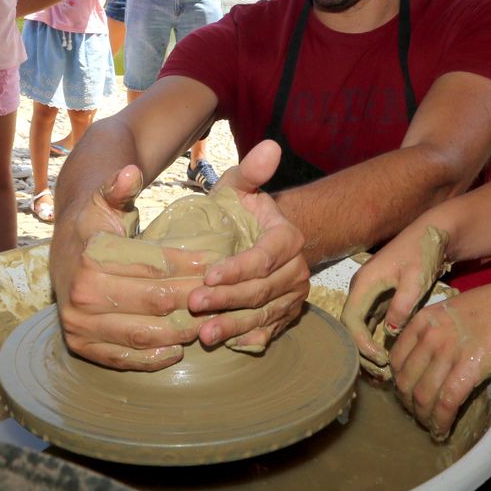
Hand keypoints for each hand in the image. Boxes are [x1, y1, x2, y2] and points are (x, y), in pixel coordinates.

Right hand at [53, 164, 215, 370]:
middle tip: (222, 296)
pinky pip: (122, 358)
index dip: (190, 264)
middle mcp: (81, 292)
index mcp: (91, 255)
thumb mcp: (105, 200)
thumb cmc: (95, 224)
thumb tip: (130, 171)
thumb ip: (119, 186)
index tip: (218, 263)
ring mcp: (78, 323)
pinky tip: (178, 349)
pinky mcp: (80, 345)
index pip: (154, 264)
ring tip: (208, 323)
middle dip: (193, 299)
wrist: (64, 252)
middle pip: (154, 300)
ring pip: (142, 334)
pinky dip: (153, 358)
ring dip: (180, 332)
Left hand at [187, 140, 309, 351]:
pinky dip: (248, 338)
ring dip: (233, 324)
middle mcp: (297, 270)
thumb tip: (270, 145)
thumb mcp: (241, 189)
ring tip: (203, 333)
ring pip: (263, 314)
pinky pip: (269, 331)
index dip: (237, 268)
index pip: (264, 257)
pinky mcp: (285, 317)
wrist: (258, 240)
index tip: (208, 274)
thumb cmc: (242, 213)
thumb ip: (251, 171)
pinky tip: (227, 345)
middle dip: (227, 299)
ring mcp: (292, 296)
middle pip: (261, 290)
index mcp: (288, 238)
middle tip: (193, 303)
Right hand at [342, 222, 451, 378]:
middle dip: (363, 351)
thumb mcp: (416, 278)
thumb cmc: (424, 252)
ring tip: (385, 371)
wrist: (434, 233)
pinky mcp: (381, 298)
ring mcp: (370, 294)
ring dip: (369, 349)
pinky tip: (389, 357)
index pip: (351, 320)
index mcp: (365, 283)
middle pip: (352, 327)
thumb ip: (402, 304)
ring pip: (360, 328)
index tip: (381, 358)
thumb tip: (390, 330)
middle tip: (383, 373)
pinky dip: (376, 341)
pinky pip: (371, 324)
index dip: (361, 343)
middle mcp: (362, 289)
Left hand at [387, 291, 490, 439]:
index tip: (408, 397)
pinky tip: (443, 430)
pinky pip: (446, 402)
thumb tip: (429, 360)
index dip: (398, 384)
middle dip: (409, 405)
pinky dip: (442, 421)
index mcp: (425, 318)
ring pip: (423, 395)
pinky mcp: (470, 366)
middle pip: (405, 380)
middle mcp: (431, 333)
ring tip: (432, 428)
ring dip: (425, 418)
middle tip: (419, 417)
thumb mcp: (458, 310)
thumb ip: (439, 330)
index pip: (396, 359)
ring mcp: (449, 349)